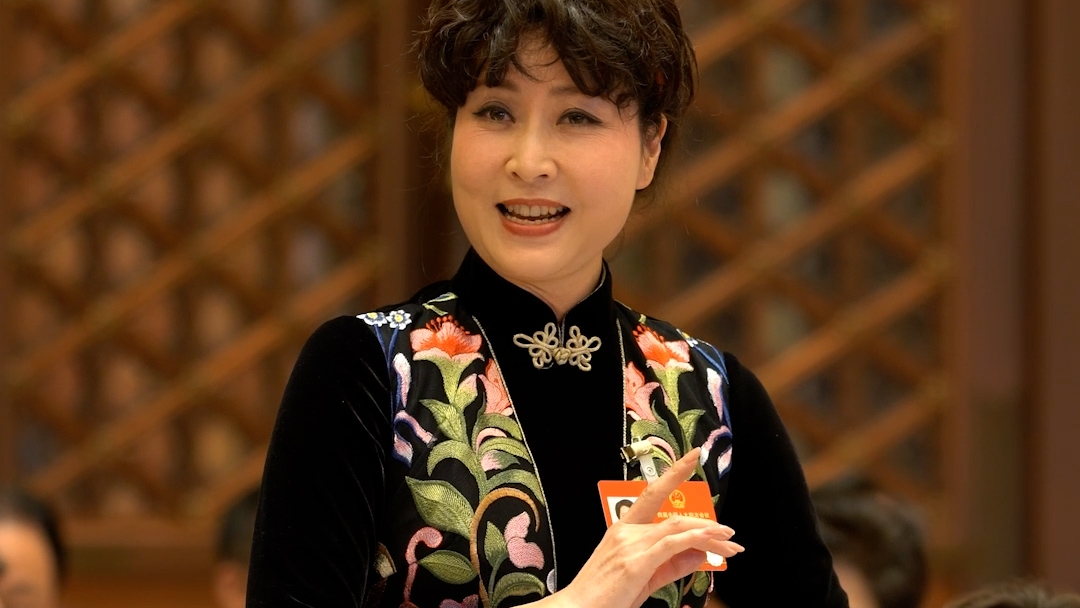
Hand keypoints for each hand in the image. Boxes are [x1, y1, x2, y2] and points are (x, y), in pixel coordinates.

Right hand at [551, 448, 744, 607]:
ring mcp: (631, 545)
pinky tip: (712, 543)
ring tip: (729, 543)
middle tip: (730, 535)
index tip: (691, 458)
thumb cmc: (603, 598)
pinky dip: (696, 540)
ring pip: (678, 528)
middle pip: (675, 517)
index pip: (652, 494)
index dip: (673, 474)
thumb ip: (672, 565)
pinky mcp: (637, 562)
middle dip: (706, 524)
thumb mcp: (644, 577)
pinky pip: (672, 544)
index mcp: (623, 530)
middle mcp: (627, 532)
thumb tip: (699, 553)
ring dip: (709, 535)